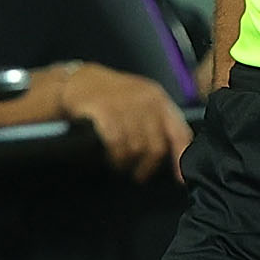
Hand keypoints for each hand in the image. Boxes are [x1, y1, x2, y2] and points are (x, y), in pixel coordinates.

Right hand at [57, 64, 192, 180]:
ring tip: (120, 164)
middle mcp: (147, 101)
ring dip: (127, 163)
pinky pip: (117, 143)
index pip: (179, 133)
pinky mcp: (106, 110)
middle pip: (156, 147)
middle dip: (147, 167)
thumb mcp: (141, 102)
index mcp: (159, 100)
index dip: (180, 159)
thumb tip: (173, 155)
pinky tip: (110, 158)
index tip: (179, 179)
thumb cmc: (113, 96)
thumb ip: (158, 123)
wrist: (80, 80)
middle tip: (138, 175)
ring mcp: (127, 104)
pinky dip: (114, 156)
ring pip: (136, 148)